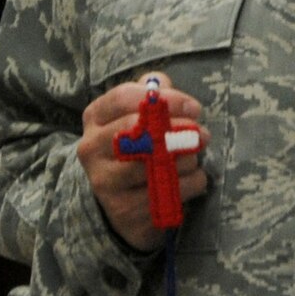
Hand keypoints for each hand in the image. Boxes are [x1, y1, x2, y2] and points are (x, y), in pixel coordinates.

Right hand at [78, 73, 209, 252]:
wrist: (119, 199)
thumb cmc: (135, 147)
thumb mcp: (135, 115)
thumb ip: (150, 94)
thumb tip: (163, 85)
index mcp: (94, 118)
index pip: (124, 97)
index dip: (165, 100)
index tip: (194, 108)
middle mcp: (91, 149)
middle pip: (138, 132)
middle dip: (179, 132)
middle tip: (203, 135)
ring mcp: (105, 183)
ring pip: (153, 166)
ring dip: (186, 160)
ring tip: (195, 158)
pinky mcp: (123, 211)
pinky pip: (167, 194)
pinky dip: (190, 184)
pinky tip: (192, 180)